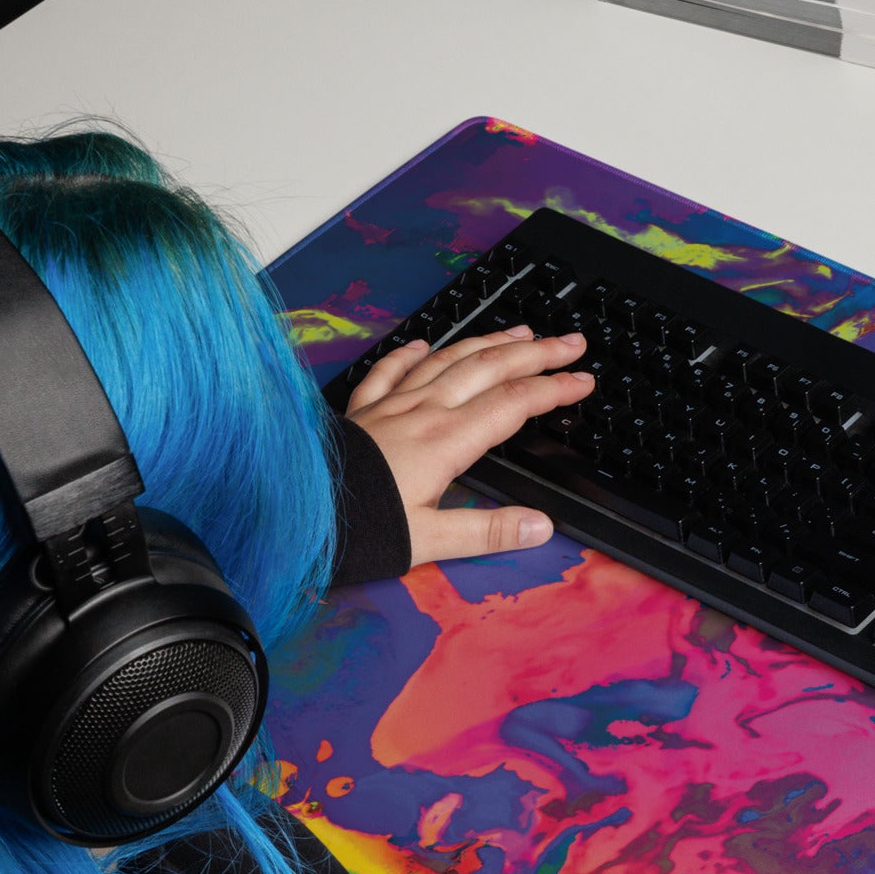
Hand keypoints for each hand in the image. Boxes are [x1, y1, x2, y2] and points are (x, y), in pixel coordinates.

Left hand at [345, 325, 594, 565]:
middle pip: (489, 369)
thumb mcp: (429, 541)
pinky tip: (424, 342)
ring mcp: (391, 407)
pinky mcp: (362, 413)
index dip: (554, 389)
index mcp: (446, 442)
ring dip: (489, 342)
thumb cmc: (358, 530)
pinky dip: (411, 352)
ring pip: (448, 360)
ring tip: (521, 332)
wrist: (290, 516)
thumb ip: (488, 531)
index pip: (513, 404)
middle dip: (537, 352)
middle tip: (571, 341)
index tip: (584, 381)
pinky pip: (390, 371)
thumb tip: (541, 526)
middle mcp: (422, 413)